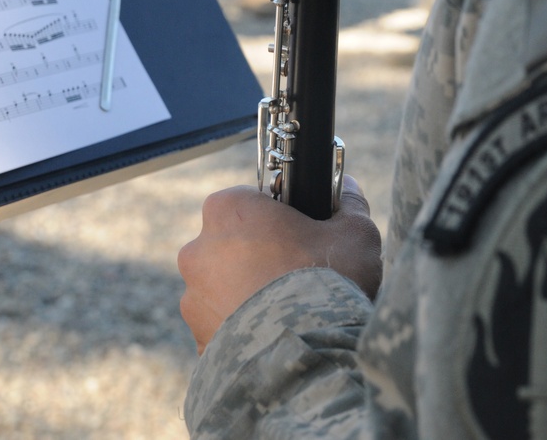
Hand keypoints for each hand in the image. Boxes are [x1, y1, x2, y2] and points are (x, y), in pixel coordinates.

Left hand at [178, 177, 381, 354]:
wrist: (305, 355)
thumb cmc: (327, 281)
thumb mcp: (354, 233)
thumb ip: (348, 203)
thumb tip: (345, 190)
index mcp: (229, 210)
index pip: (251, 200)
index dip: (280, 216)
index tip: (302, 233)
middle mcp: (198, 249)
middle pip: (233, 244)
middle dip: (260, 256)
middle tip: (298, 274)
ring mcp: (192, 298)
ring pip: (224, 288)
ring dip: (248, 295)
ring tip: (289, 313)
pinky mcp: (198, 339)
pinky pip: (223, 328)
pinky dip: (244, 331)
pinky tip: (275, 339)